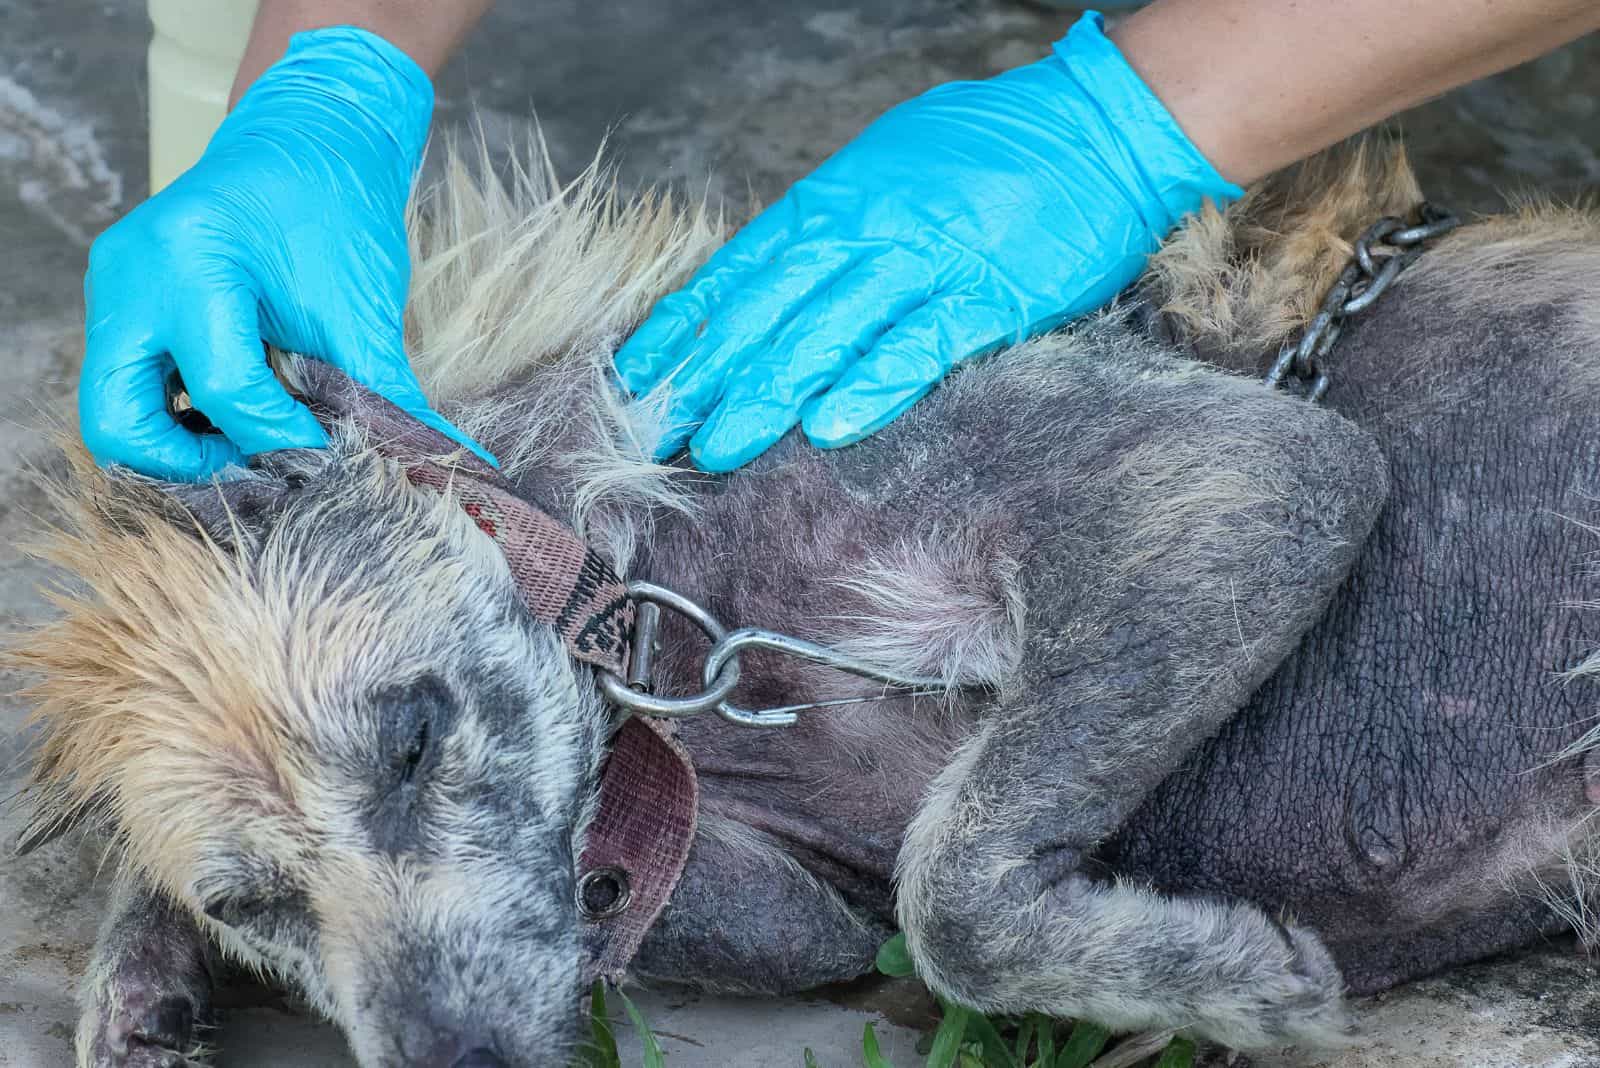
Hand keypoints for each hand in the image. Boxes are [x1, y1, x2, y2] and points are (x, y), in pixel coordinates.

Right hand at [80, 27, 492, 480]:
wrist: (310, 138)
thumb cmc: (339, 210)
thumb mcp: (363, 305)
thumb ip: (388, 393)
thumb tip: (437, 460)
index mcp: (192, 262)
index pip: (226, 389)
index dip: (281, 438)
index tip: (327, 455)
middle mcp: (131, 277)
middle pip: (121, 423)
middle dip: (191, 467)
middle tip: (264, 472)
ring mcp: (113, 290)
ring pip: (113, 415)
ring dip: (177, 450)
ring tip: (253, 450)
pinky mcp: (119, 303)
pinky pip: (128, 388)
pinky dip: (174, 420)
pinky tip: (235, 423)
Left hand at [614, 12, 1240, 471]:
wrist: (1098, 126)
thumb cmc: (990, 150)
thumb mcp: (887, 166)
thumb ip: (832, 224)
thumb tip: (773, 273)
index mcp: (835, 199)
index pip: (739, 272)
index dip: (685, 327)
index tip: (636, 377)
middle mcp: (866, 228)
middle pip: (767, 311)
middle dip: (707, 377)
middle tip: (657, 434)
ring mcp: (927, 261)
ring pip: (827, 332)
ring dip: (767, 395)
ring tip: (719, 448)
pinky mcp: (989, 297)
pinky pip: (920, 346)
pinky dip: (873, 385)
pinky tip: (830, 426)